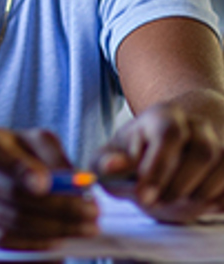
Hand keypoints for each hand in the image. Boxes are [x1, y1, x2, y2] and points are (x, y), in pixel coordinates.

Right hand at [0, 128, 98, 248]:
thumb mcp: (21, 138)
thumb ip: (49, 151)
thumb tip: (76, 179)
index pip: (4, 160)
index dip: (27, 173)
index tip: (52, 182)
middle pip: (16, 197)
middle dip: (59, 207)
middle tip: (91, 211)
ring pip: (15, 223)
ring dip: (55, 228)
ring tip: (84, 226)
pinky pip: (8, 242)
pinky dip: (37, 242)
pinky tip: (60, 238)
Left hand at [94, 102, 223, 221]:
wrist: (183, 132)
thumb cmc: (144, 146)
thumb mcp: (120, 148)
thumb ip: (108, 160)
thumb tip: (110, 167)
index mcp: (166, 116)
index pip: (169, 135)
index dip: (158, 167)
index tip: (143, 196)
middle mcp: (199, 124)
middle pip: (202, 152)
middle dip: (179, 185)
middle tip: (158, 203)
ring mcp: (223, 139)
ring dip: (202, 193)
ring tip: (180, 203)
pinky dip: (221, 200)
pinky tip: (204, 203)